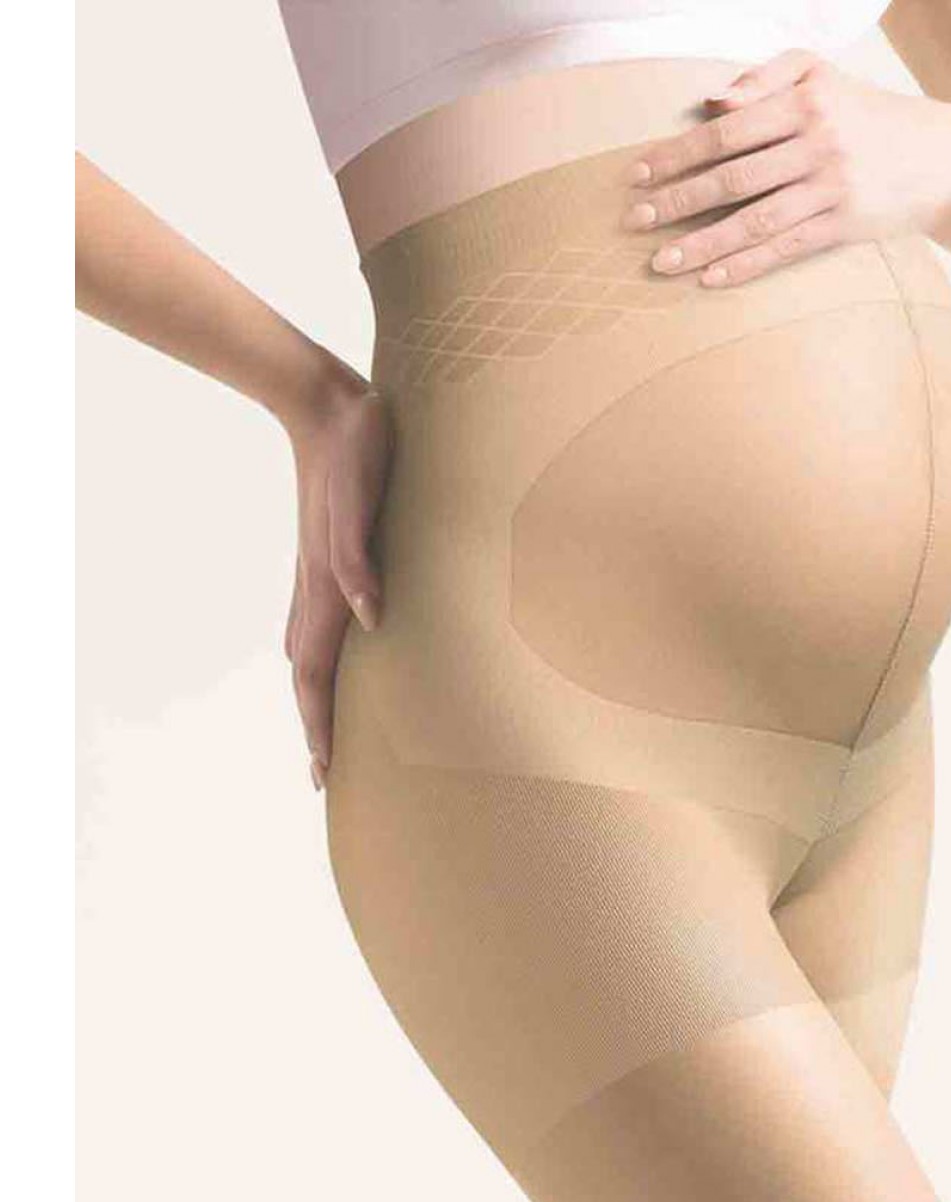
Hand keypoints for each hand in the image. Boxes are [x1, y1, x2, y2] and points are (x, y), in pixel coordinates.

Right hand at [282, 365, 392, 789]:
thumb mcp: (361, 498)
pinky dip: (331, 663)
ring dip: (321, 700)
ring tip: (331, 737)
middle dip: (319, 728)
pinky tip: (348, 666)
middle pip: (311, 677)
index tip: (325, 769)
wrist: (334, 407)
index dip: (321, 724)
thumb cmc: (358, 451)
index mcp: (325, 587)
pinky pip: (327, 629)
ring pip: (315, 656)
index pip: (316, 674)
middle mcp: (319, 591)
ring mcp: (322, 578)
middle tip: (327, 776)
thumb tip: (370, 616)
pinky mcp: (333, 564)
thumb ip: (360, 557)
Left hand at [622, 49, 950, 287]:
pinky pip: (785, 248)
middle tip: (635, 221)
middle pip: (732, 175)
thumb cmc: (868, 117)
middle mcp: (816, 142)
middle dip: (678, 200)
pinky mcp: (844, 224)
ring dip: (703, 244)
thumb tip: (714, 102)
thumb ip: (767, 77)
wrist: (940, 158)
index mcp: (803, 102)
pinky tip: (712, 278)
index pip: (727, 130)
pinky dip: (747, 264)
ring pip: (754, 218)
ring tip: (662, 264)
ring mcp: (831, 187)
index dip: (677, 153)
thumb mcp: (823, 76)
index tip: (638, 174)